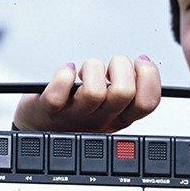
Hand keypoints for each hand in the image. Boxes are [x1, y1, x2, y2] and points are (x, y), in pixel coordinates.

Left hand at [13, 55, 160, 131]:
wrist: (40, 128)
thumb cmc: (76, 111)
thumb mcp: (109, 105)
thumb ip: (127, 88)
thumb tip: (143, 62)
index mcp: (120, 118)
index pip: (147, 103)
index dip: (149, 78)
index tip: (140, 62)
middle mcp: (100, 120)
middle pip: (124, 93)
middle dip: (120, 66)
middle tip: (110, 67)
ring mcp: (75, 117)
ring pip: (93, 92)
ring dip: (91, 69)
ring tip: (85, 71)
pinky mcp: (49, 111)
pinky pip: (58, 94)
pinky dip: (63, 75)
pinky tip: (67, 72)